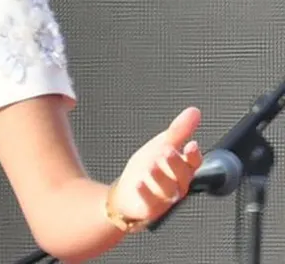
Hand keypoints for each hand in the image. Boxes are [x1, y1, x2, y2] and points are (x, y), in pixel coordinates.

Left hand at [109, 106, 204, 222]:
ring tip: (153, 166)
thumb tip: (194, 112)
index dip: (194, 155)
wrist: (127, 195)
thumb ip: (179, 130)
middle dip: (176, 164)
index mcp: (181, 169)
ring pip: (168, 190)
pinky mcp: (149, 208)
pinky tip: (139, 184)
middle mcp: (175, 184)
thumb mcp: (161, 145)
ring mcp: (164, 198)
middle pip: (181, 176)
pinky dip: (145, 193)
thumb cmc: (147, 170)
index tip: (192, 145)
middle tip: (167, 151)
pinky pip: (150, 203)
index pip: (193, 163)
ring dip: (161, 178)